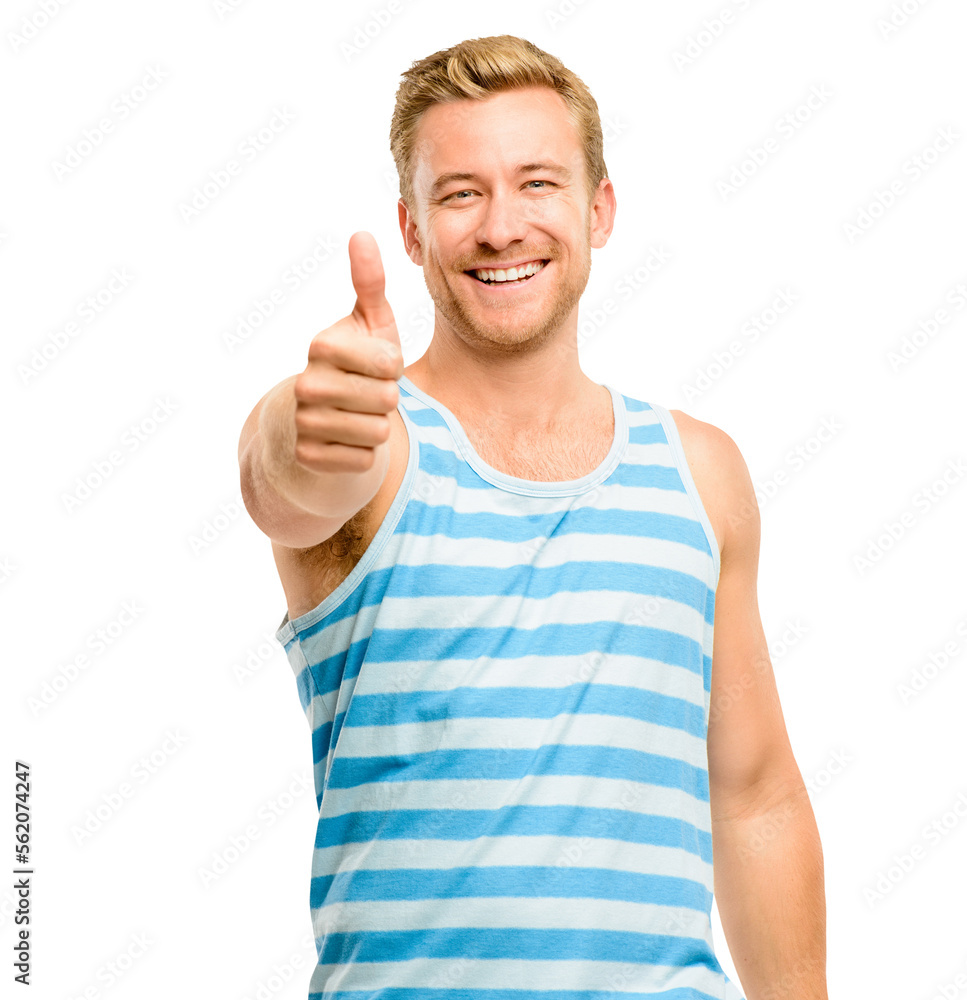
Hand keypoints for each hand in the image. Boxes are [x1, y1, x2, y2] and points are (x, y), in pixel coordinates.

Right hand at [292, 232, 403, 473]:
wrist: (321, 419)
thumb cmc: (357, 363)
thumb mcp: (370, 323)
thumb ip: (370, 283)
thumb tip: (361, 234)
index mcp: (321, 345)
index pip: (390, 364)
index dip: (393, 367)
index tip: (378, 365)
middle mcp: (306, 384)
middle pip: (386, 400)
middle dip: (387, 398)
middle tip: (368, 392)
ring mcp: (304, 423)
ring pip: (378, 433)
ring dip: (378, 426)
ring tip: (359, 414)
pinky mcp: (309, 457)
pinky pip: (364, 460)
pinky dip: (365, 453)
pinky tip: (348, 440)